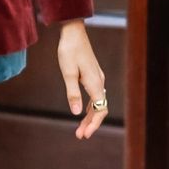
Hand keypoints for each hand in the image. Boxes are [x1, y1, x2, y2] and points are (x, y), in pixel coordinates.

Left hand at [56, 19, 107, 139]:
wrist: (73, 32)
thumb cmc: (69, 51)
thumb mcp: (67, 73)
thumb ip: (73, 93)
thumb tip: (76, 112)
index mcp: (95, 83)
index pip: (100, 110)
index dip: (94, 124)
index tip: (84, 134)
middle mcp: (99, 81)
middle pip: (100, 108)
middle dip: (91, 123)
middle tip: (80, 135)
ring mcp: (97, 78)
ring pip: (97, 102)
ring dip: (90, 116)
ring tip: (80, 128)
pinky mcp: (92, 74)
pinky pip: (95, 95)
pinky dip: (90, 106)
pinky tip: (83, 111)